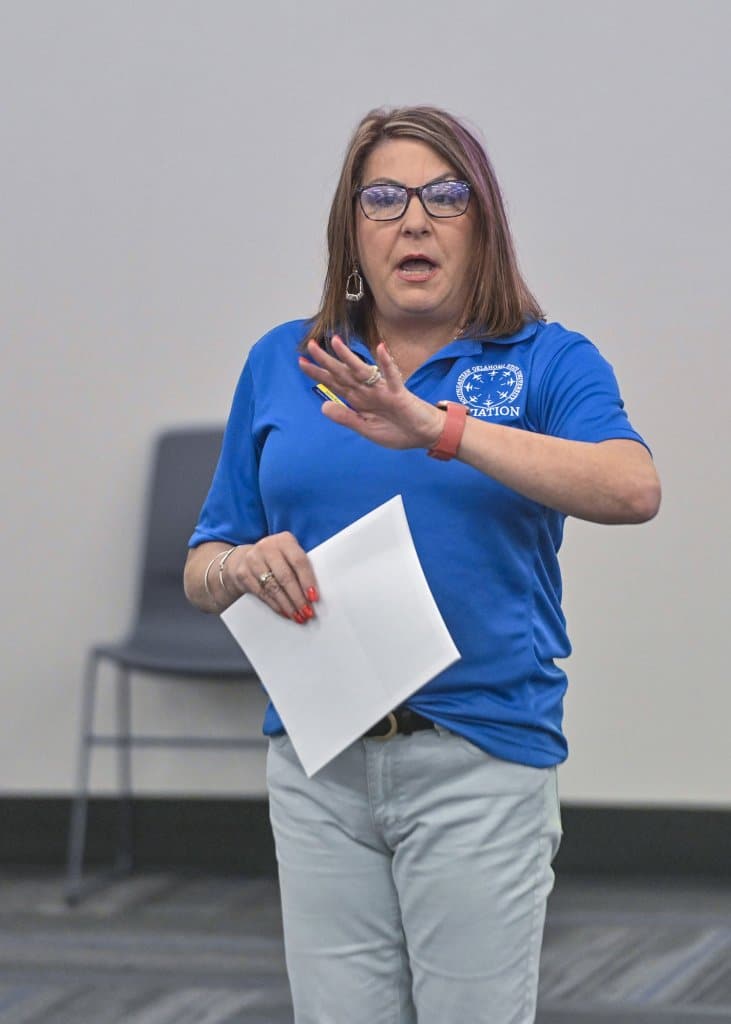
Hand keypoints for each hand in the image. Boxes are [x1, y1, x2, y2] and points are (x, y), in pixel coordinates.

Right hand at [224, 534, 318, 623]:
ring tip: (298, 616)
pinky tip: (285, 612)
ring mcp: (253, 560)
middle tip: (307, 612)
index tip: (314, 598)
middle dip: (298, 598)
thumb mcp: (289, 554)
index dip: (307, 581)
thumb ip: (300, 567)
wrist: (245, 558)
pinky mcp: (242, 574)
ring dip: (288, 605)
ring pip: (273, 587)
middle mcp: (267, 547)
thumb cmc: (276, 559)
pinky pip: (262, 594)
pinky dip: (275, 605)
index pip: (299, 561)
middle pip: (285, 577)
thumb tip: (313, 594)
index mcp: (284, 540)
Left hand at [299, 336, 443, 449]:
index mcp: (359, 400)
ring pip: (362, 370)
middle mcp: (368, 391)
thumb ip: (346, 418)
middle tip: (310, 345)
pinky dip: (386, 364)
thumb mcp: (366, 429)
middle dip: (326, 360)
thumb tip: (322, 405)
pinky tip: (380, 349)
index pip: (334, 383)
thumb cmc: (397, 431)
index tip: (301, 362)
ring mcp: (383, 390)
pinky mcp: (399, 393)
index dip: (318, 374)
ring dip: (349, 357)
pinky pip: (392, 376)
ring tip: (335, 342)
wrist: (424, 435)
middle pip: (343, 373)